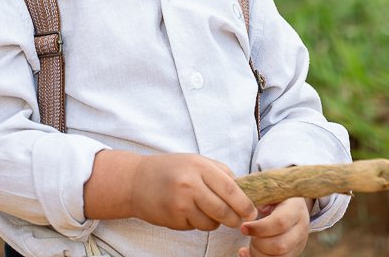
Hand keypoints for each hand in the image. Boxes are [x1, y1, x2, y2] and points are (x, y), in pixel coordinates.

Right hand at [129, 153, 257, 230]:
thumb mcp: (195, 161)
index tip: (253, 212)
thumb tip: (243, 190)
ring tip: (205, 210)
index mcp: (199, 166)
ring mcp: (181, 203)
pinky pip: (196, 227)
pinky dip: (197, 223)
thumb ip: (219, 172)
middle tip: (237, 219)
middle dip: (235, 219)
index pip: (231, 189)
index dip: (245, 204)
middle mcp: (190, 184)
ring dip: (214, 222)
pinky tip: (187, 211)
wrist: (135, 181)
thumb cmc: (169, 169)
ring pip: (211, 223)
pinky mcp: (174, 219)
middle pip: (224, 210)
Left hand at [238, 197, 311, 256]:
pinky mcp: (293, 253)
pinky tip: (246, 253)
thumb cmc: (275, 196)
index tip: (243, 227)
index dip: (260, 228)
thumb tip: (240, 199)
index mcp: (295, 208)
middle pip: (281, 245)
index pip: (280, 223)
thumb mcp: (269, 191)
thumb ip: (258, 195)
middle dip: (258, 244)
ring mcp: (299, 243)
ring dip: (258, 254)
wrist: (291, 203)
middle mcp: (301, 227)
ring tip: (250, 242)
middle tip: (246, 234)